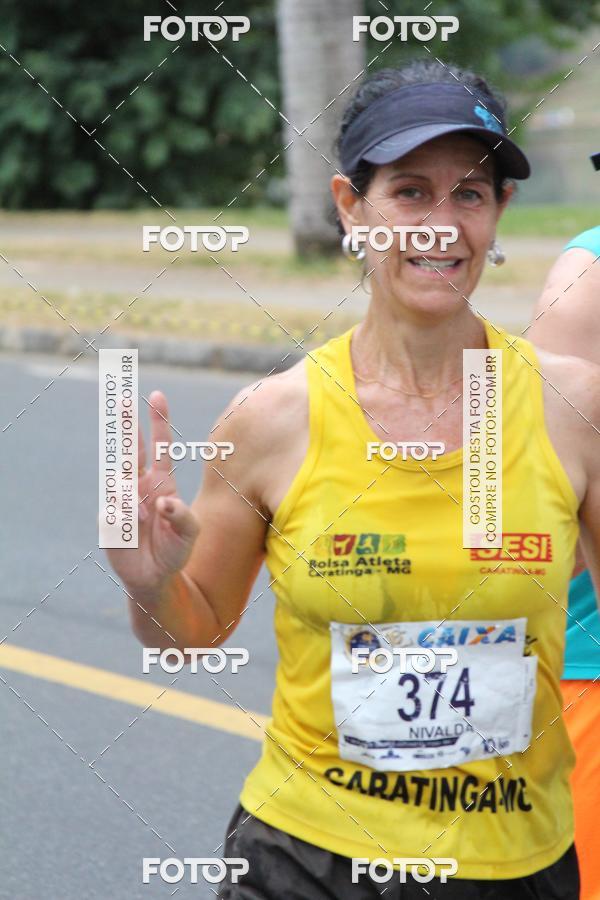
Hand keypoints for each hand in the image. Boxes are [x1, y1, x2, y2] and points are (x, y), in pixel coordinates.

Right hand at [105, 390, 199, 595]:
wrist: (155, 578)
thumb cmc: (176, 550)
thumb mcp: (190, 533)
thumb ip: (182, 516)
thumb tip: (161, 501)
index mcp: (162, 482)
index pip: (160, 446)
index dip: (158, 421)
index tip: (157, 395)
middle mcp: (140, 486)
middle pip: (129, 449)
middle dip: (125, 424)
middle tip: (122, 398)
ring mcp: (122, 500)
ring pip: (118, 479)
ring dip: (130, 496)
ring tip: (143, 519)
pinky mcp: (108, 518)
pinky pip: (112, 509)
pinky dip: (124, 519)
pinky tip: (132, 531)